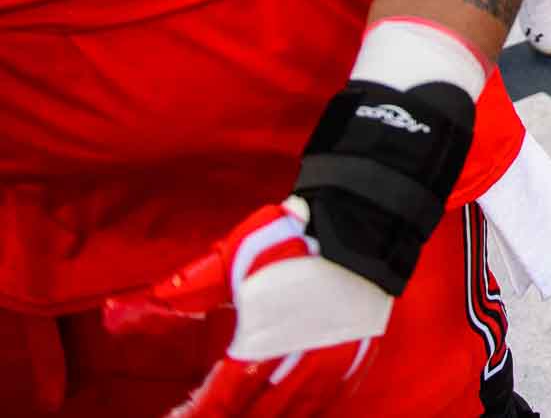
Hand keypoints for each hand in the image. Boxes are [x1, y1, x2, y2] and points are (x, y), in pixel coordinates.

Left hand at [102, 201, 390, 416]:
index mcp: (263, 342)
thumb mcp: (231, 258)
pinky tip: (286, 410)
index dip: (198, 416)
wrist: (362, 224)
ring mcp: (330, 366)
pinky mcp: (354, 360)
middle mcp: (297, 364)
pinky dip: (299, 412)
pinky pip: (322, 404)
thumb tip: (117, 314)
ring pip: (291, 415)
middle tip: (207, 417)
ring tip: (242, 415)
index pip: (220, 400)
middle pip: (256, 415)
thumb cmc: (291, 238)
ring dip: (263, 417)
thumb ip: (181, 294)